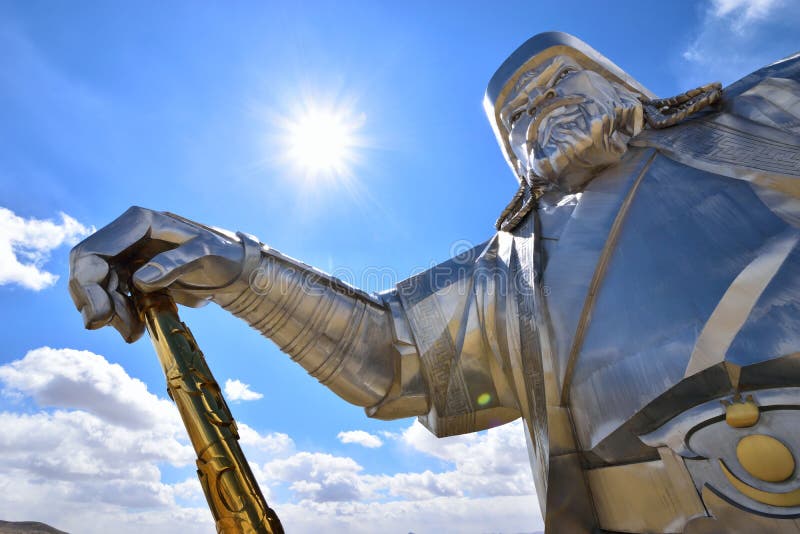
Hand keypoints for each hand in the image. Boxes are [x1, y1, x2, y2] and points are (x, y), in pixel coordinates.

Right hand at [68, 206, 245, 342]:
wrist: (233, 265)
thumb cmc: (223, 252)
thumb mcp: (206, 252)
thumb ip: (176, 262)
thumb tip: (140, 279)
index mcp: (138, 222)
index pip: (92, 252)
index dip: (87, 284)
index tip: (102, 316)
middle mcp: (126, 236)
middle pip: (86, 270)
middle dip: (95, 302)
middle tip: (119, 328)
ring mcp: (126, 255)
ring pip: (96, 286)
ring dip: (107, 313)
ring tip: (132, 332)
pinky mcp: (131, 273)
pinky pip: (110, 295)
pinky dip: (117, 314)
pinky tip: (134, 329)